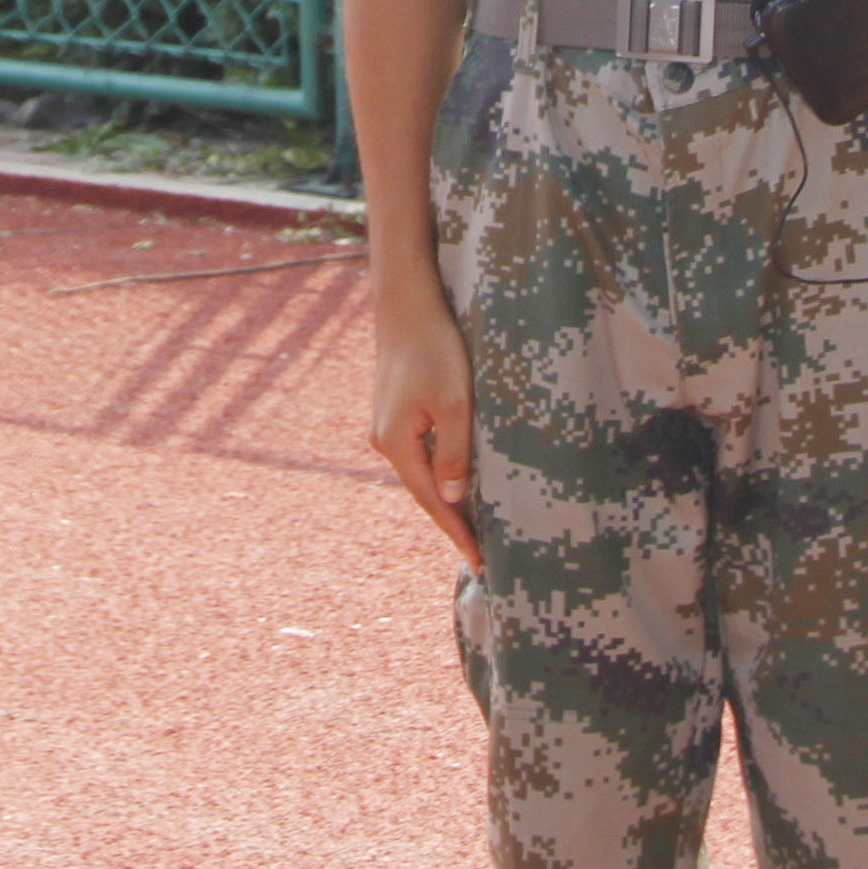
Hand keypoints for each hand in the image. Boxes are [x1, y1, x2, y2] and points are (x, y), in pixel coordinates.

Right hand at [368, 279, 481, 567]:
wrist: (408, 304)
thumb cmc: (435, 350)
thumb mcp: (454, 404)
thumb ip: (454, 454)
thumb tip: (451, 500)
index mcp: (396, 445)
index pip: (432, 502)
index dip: (457, 532)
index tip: (480, 563)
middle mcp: (386, 441)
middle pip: (424, 491)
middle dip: (452, 521)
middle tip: (481, 554)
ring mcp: (389, 426)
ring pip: (423, 472)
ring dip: (447, 497)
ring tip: (475, 524)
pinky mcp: (398, 411)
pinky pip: (423, 453)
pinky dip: (442, 471)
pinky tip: (458, 479)